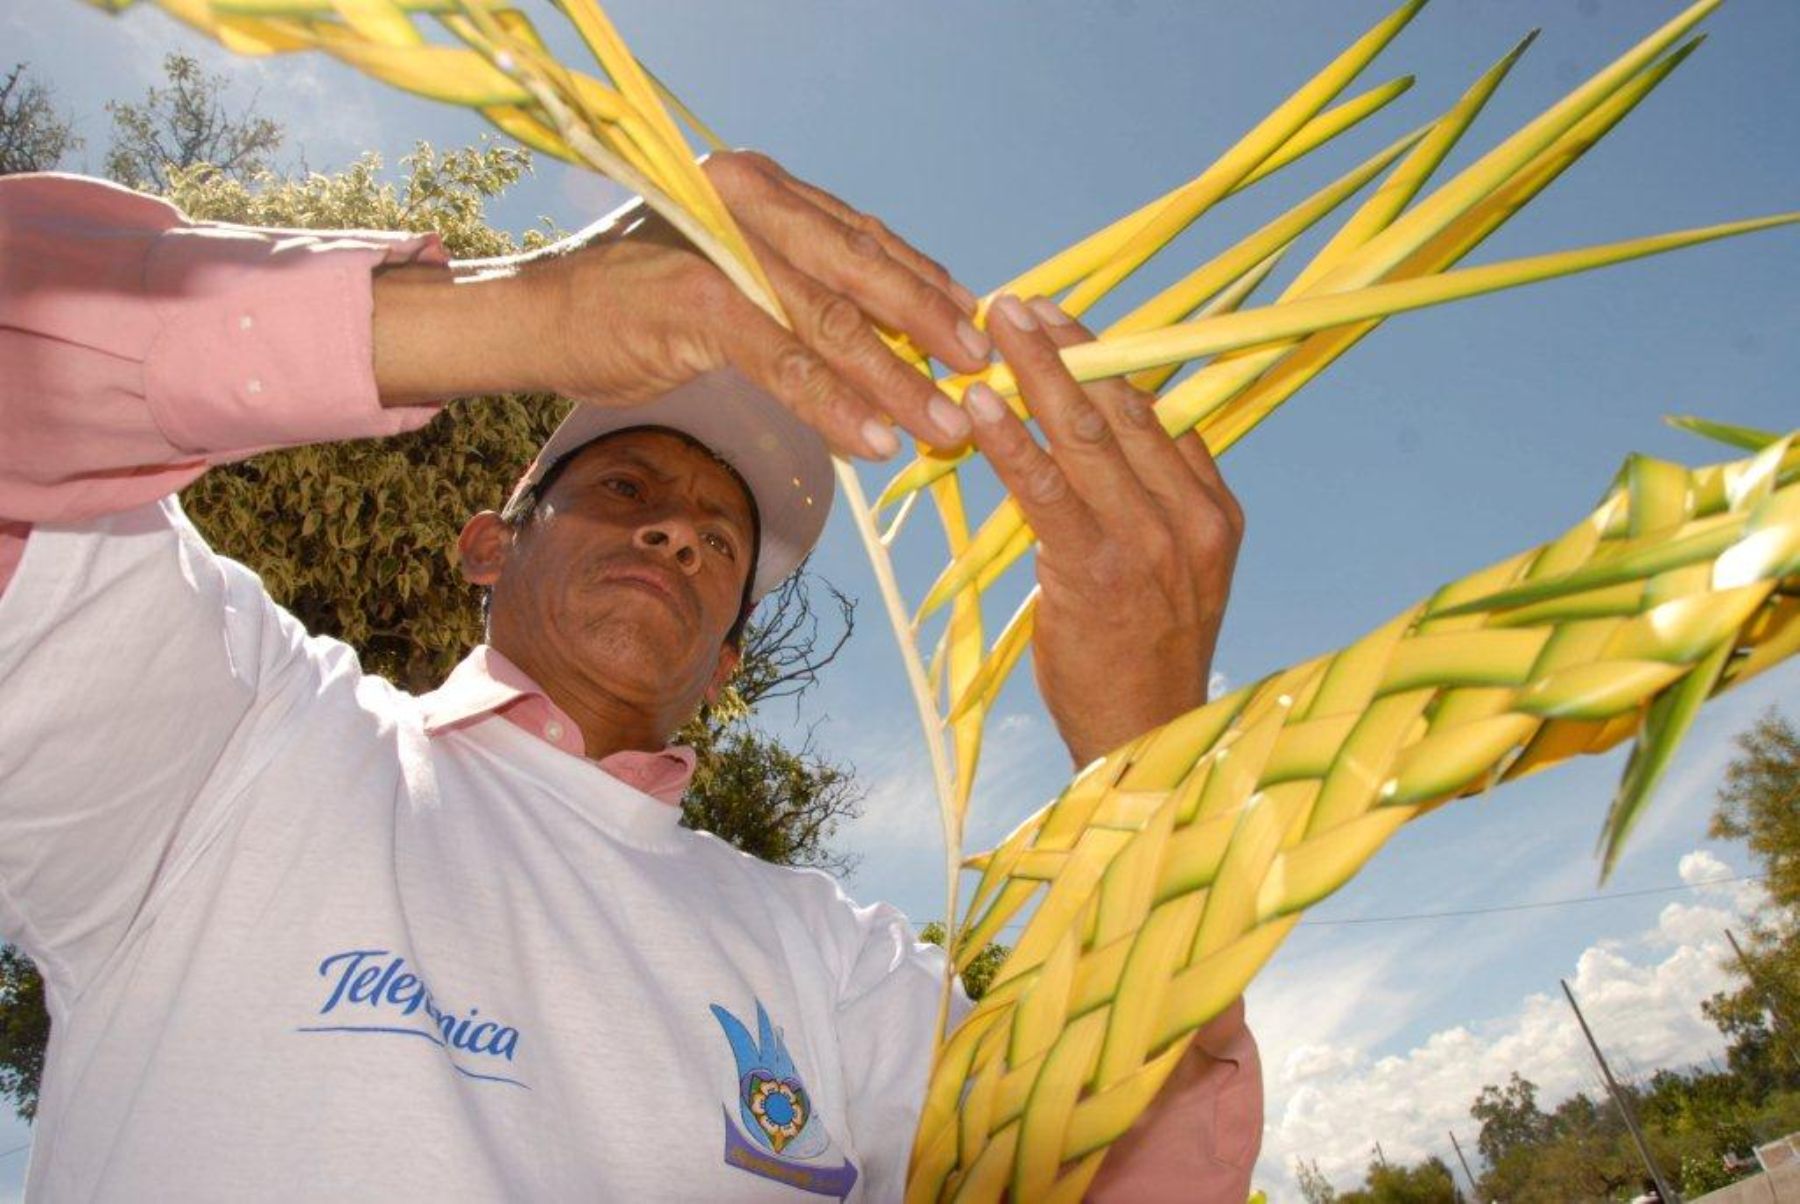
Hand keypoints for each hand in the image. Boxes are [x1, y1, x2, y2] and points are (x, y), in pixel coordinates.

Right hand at [474, 150, 988, 458]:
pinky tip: (873, 441)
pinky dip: (836, 404)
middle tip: (982, 373)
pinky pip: (785, 363)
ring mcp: (724, 251)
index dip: (925, 284)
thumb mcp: (728, 274)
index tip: (976, 327)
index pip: (864, 237)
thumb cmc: (639, 300)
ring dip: (895, 380)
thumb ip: (794, 282)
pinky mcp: (697, 305)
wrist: (541, 315)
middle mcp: (749, 201)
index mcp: (764, 189)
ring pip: (832, 321)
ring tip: (941, 425)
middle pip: (862, 271)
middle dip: (929, 328)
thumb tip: (881, 328)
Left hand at [964, 295, 1243, 766]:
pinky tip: (979, 405)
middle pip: (1122, 407)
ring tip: (992, 327)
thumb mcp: (1171, 574)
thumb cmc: (1144, 657)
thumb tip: (1092, 445)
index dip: (1106, 355)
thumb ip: (1147, 508)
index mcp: (1213, 510)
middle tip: (1016, 302)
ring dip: (1033, 373)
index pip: (1157, 409)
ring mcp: (1149, 543)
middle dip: (1064, 346)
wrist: (1149, 745)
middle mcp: (1192, 517)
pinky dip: (1011, 440)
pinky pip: (1047, 488)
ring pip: (1085, 434)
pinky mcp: (1096, 571)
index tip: (1060, 317)